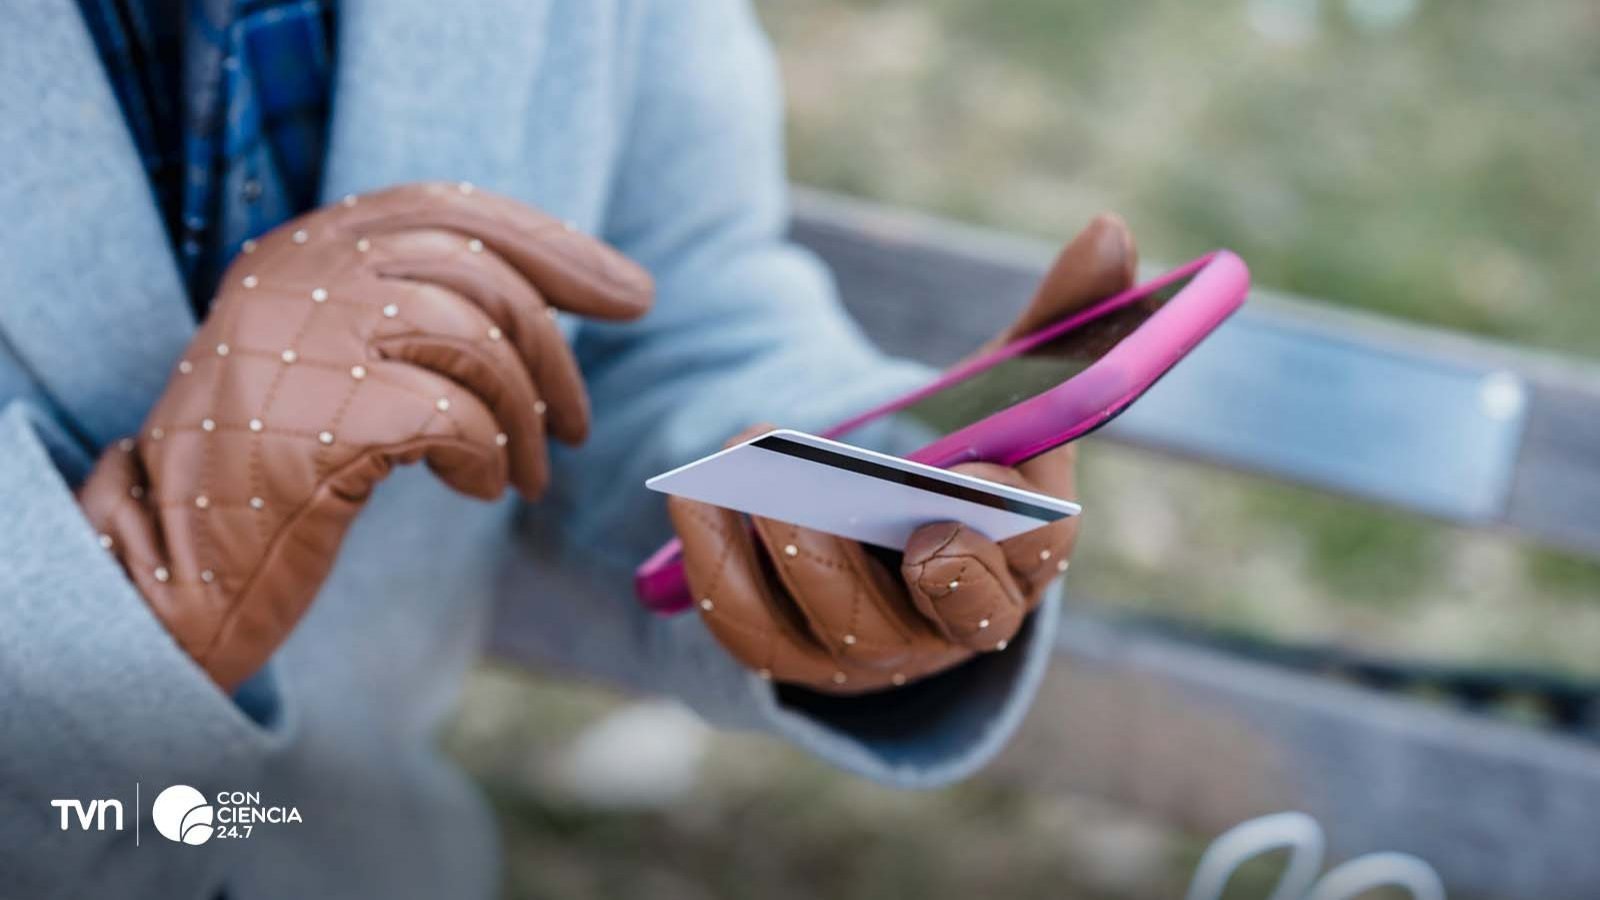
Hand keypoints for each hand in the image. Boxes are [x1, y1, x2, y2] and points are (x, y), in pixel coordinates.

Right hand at [78, 183, 652, 690]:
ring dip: (527, 418)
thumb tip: (559, 300)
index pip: (448, 211)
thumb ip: (413, 316)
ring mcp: (300, 337)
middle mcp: (294, 273)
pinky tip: (477, 489)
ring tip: (528, 478)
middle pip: (477, 268)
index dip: (554, 248)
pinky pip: (456, 415)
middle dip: (557, 350)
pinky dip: (489, 457)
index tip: (630, 295)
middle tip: (582, 426)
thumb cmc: (271, 477)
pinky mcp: (318, 417)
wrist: (172, 575)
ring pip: (476, 337)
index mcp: (299, 250)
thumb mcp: (334, 368)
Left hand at [668, 214, 1134, 693]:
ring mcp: (875, 653)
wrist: (878, 530)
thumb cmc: (957, 457)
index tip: (977, 462)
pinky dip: (720, 564)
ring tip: (750, 462)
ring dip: (793, 546)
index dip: (1008, 522)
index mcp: (1024, 560)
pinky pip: (752, 630)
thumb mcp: (1003, 389)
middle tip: (834, 493)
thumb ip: (1057, 322)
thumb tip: (1110, 230)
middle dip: (897, 551)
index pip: (1036, 559)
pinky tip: (696, 498)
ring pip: (839, 626)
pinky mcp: (793, 656)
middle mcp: (955, 625)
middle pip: (938, 615)